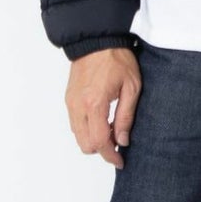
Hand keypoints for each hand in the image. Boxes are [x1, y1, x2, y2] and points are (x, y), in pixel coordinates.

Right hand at [64, 46, 142, 168]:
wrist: (97, 40)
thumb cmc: (117, 59)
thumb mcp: (131, 87)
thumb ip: (126, 116)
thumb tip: (122, 140)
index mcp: (95, 104)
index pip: (99, 141)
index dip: (110, 155)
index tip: (120, 161)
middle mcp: (78, 106)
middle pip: (85, 144)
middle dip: (101, 149)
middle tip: (118, 143)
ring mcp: (71, 102)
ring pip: (78, 135)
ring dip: (93, 139)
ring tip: (111, 130)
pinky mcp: (69, 98)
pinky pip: (75, 123)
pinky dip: (86, 129)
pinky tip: (102, 120)